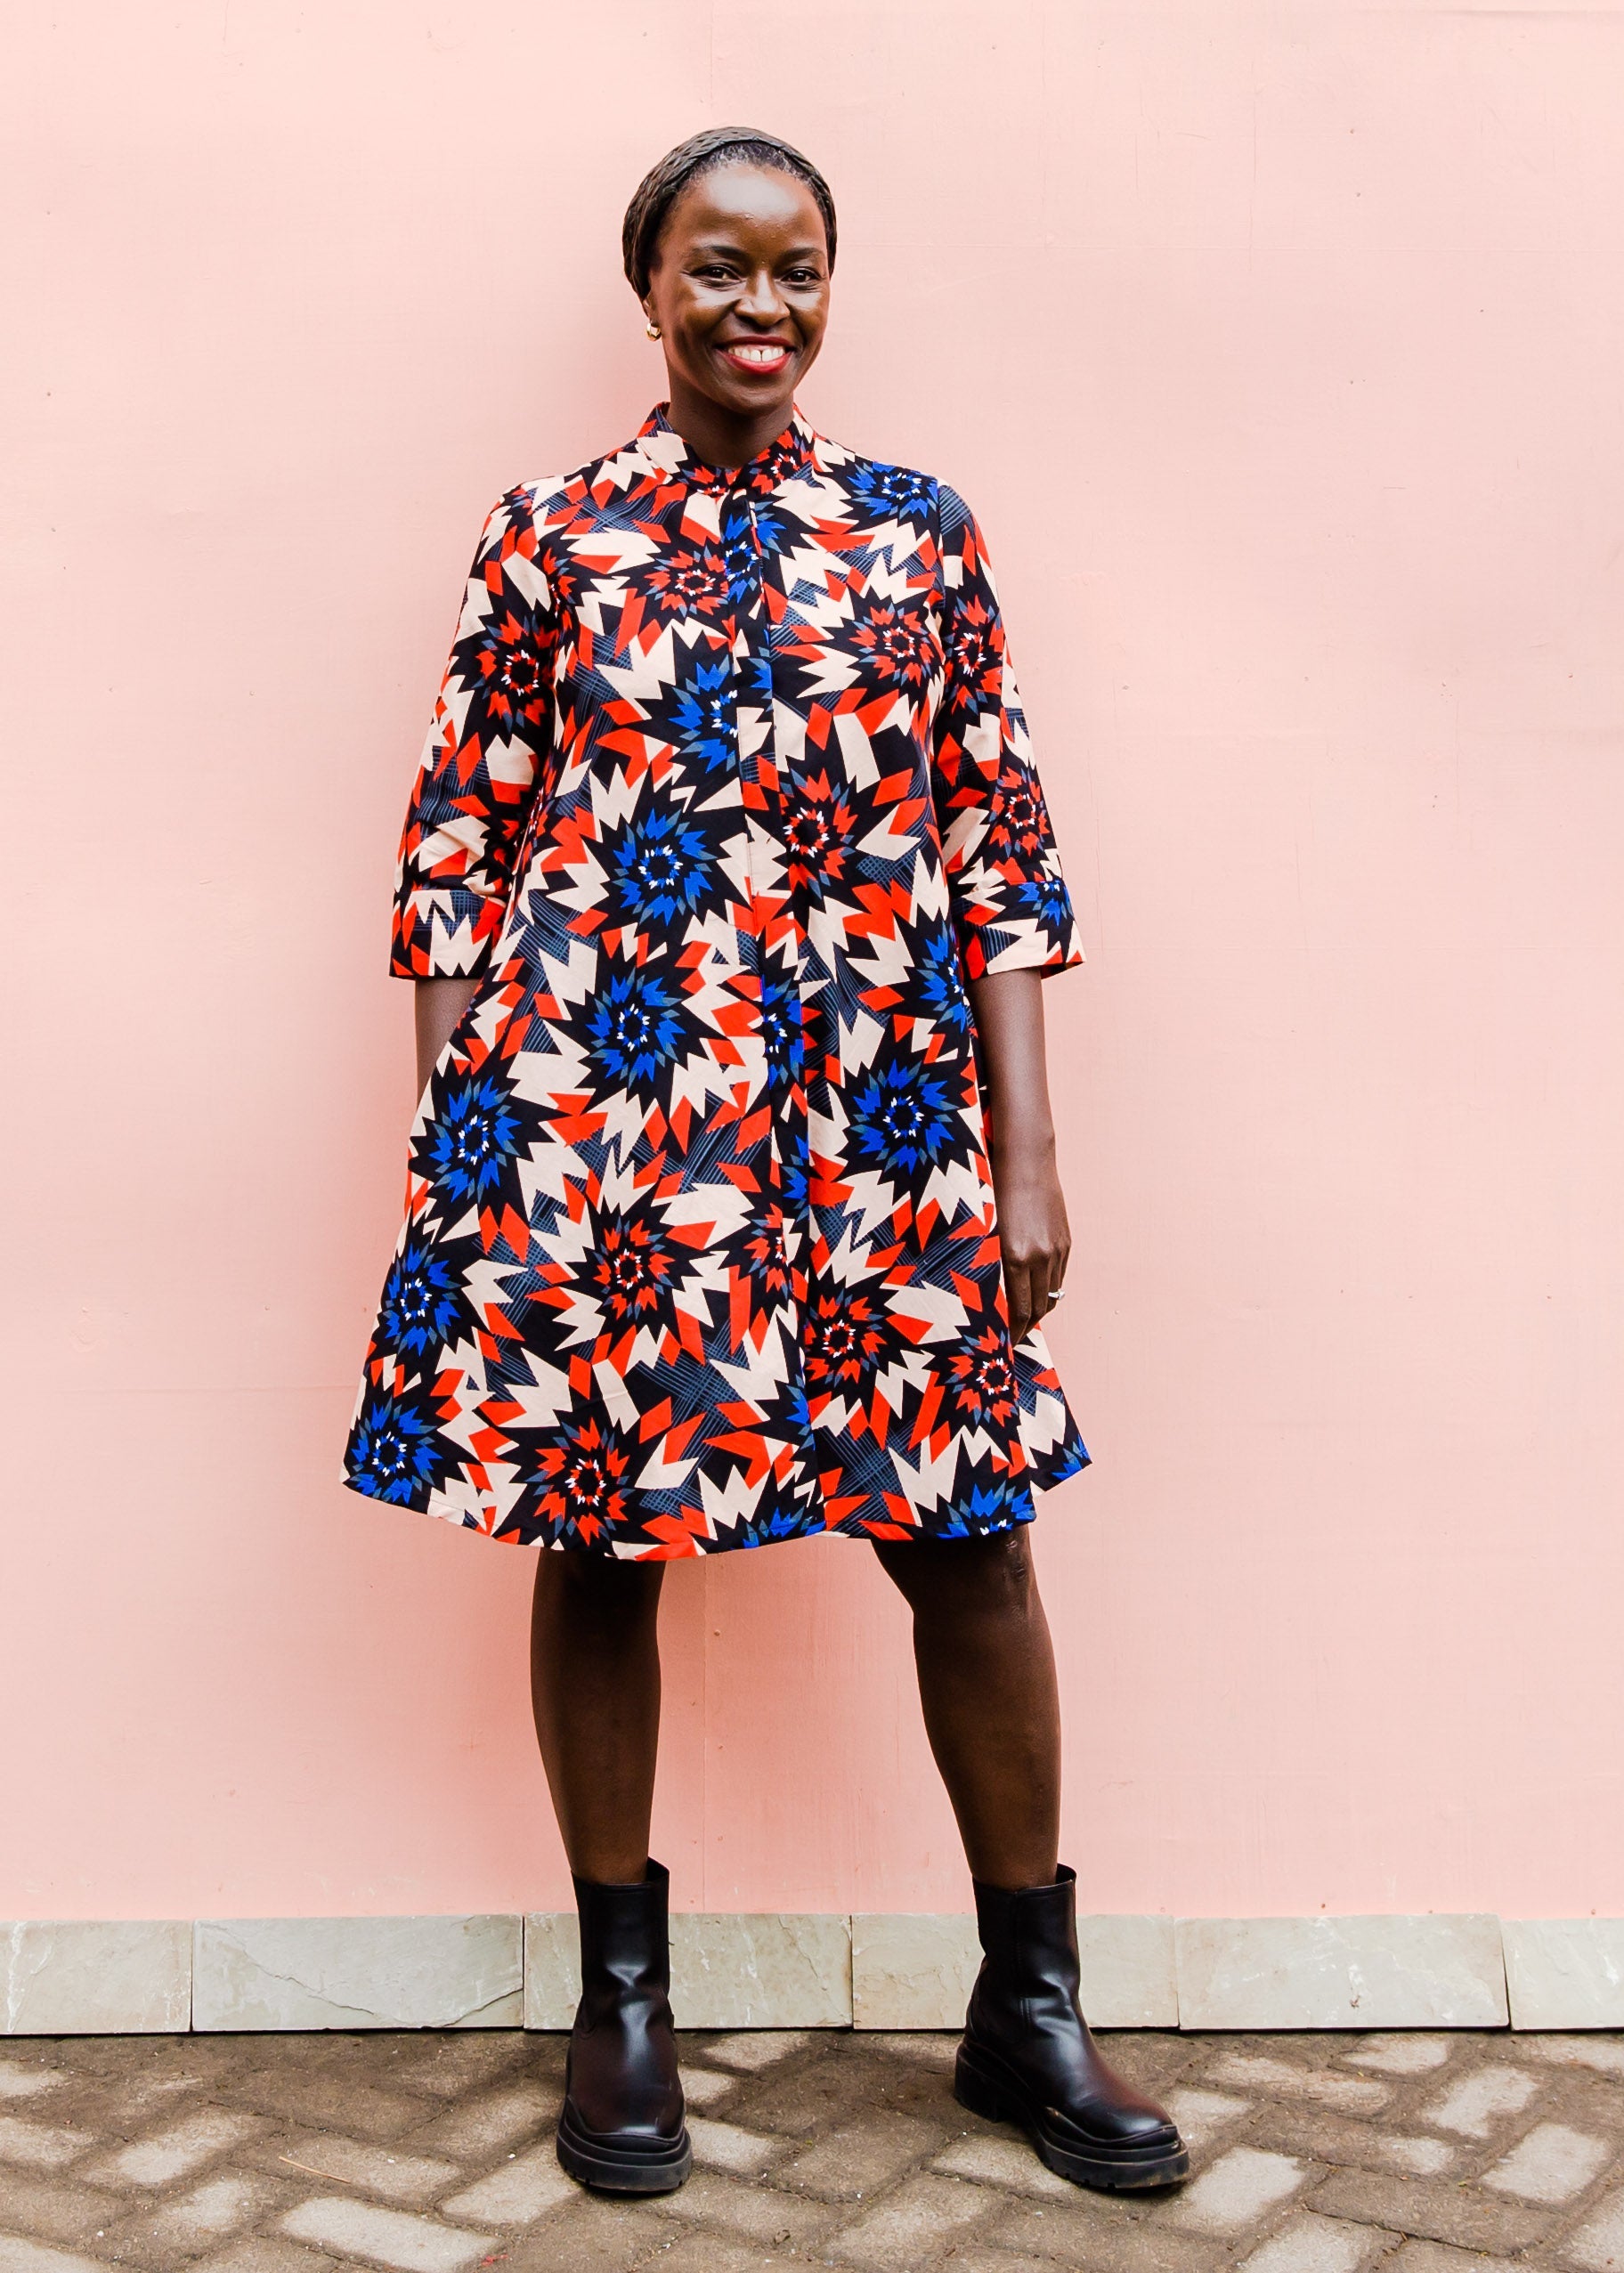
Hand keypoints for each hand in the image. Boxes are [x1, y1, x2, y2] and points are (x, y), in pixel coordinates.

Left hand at [989, 1129, 1070, 1344]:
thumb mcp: (984, 1231)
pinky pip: (1058, 1278)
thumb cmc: (992, 1191)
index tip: (1002, 1344)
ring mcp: (1056, 1250)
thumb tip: (987, 1296)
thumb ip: (989, 1264)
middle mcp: (1039, 1258)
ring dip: (1037, 1310)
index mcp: (1014, 1258)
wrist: (1025, 1160)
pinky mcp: (1066, 1241)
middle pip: (1037, 1309)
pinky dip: (1047, 1291)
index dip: (1011, 1332)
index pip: (1016, 1311)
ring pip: (1051, 1296)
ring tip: (1022, 1319)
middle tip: (1010, 1337)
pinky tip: (1035, 1292)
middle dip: (1024, 1327)